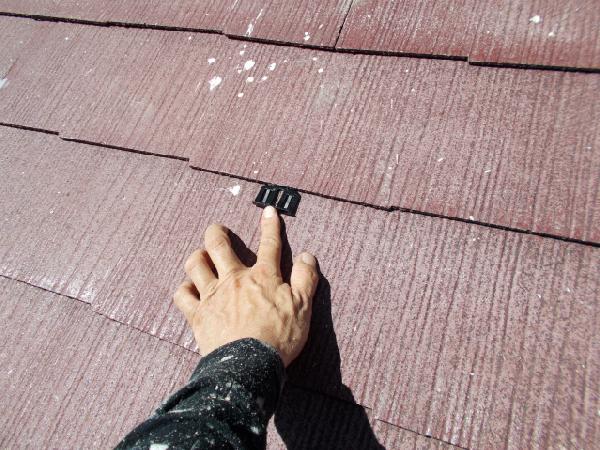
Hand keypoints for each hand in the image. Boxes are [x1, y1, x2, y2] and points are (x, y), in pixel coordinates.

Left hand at [173, 205, 318, 366]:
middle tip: (218, 230)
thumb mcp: (303, 307)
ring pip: (195, 264)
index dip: (270, 225)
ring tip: (201, 257)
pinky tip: (189, 289)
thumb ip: (305, 279)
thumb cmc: (279, 338)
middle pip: (218, 245)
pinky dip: (185, 289)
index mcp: (263, 277)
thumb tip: (307, 256)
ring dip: (198, 257)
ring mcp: (213, 296)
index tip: (268, 211)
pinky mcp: (198, 315)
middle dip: (217, 232)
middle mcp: (234, 279)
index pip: (270, 244)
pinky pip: (183, 295)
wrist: (248, 366)